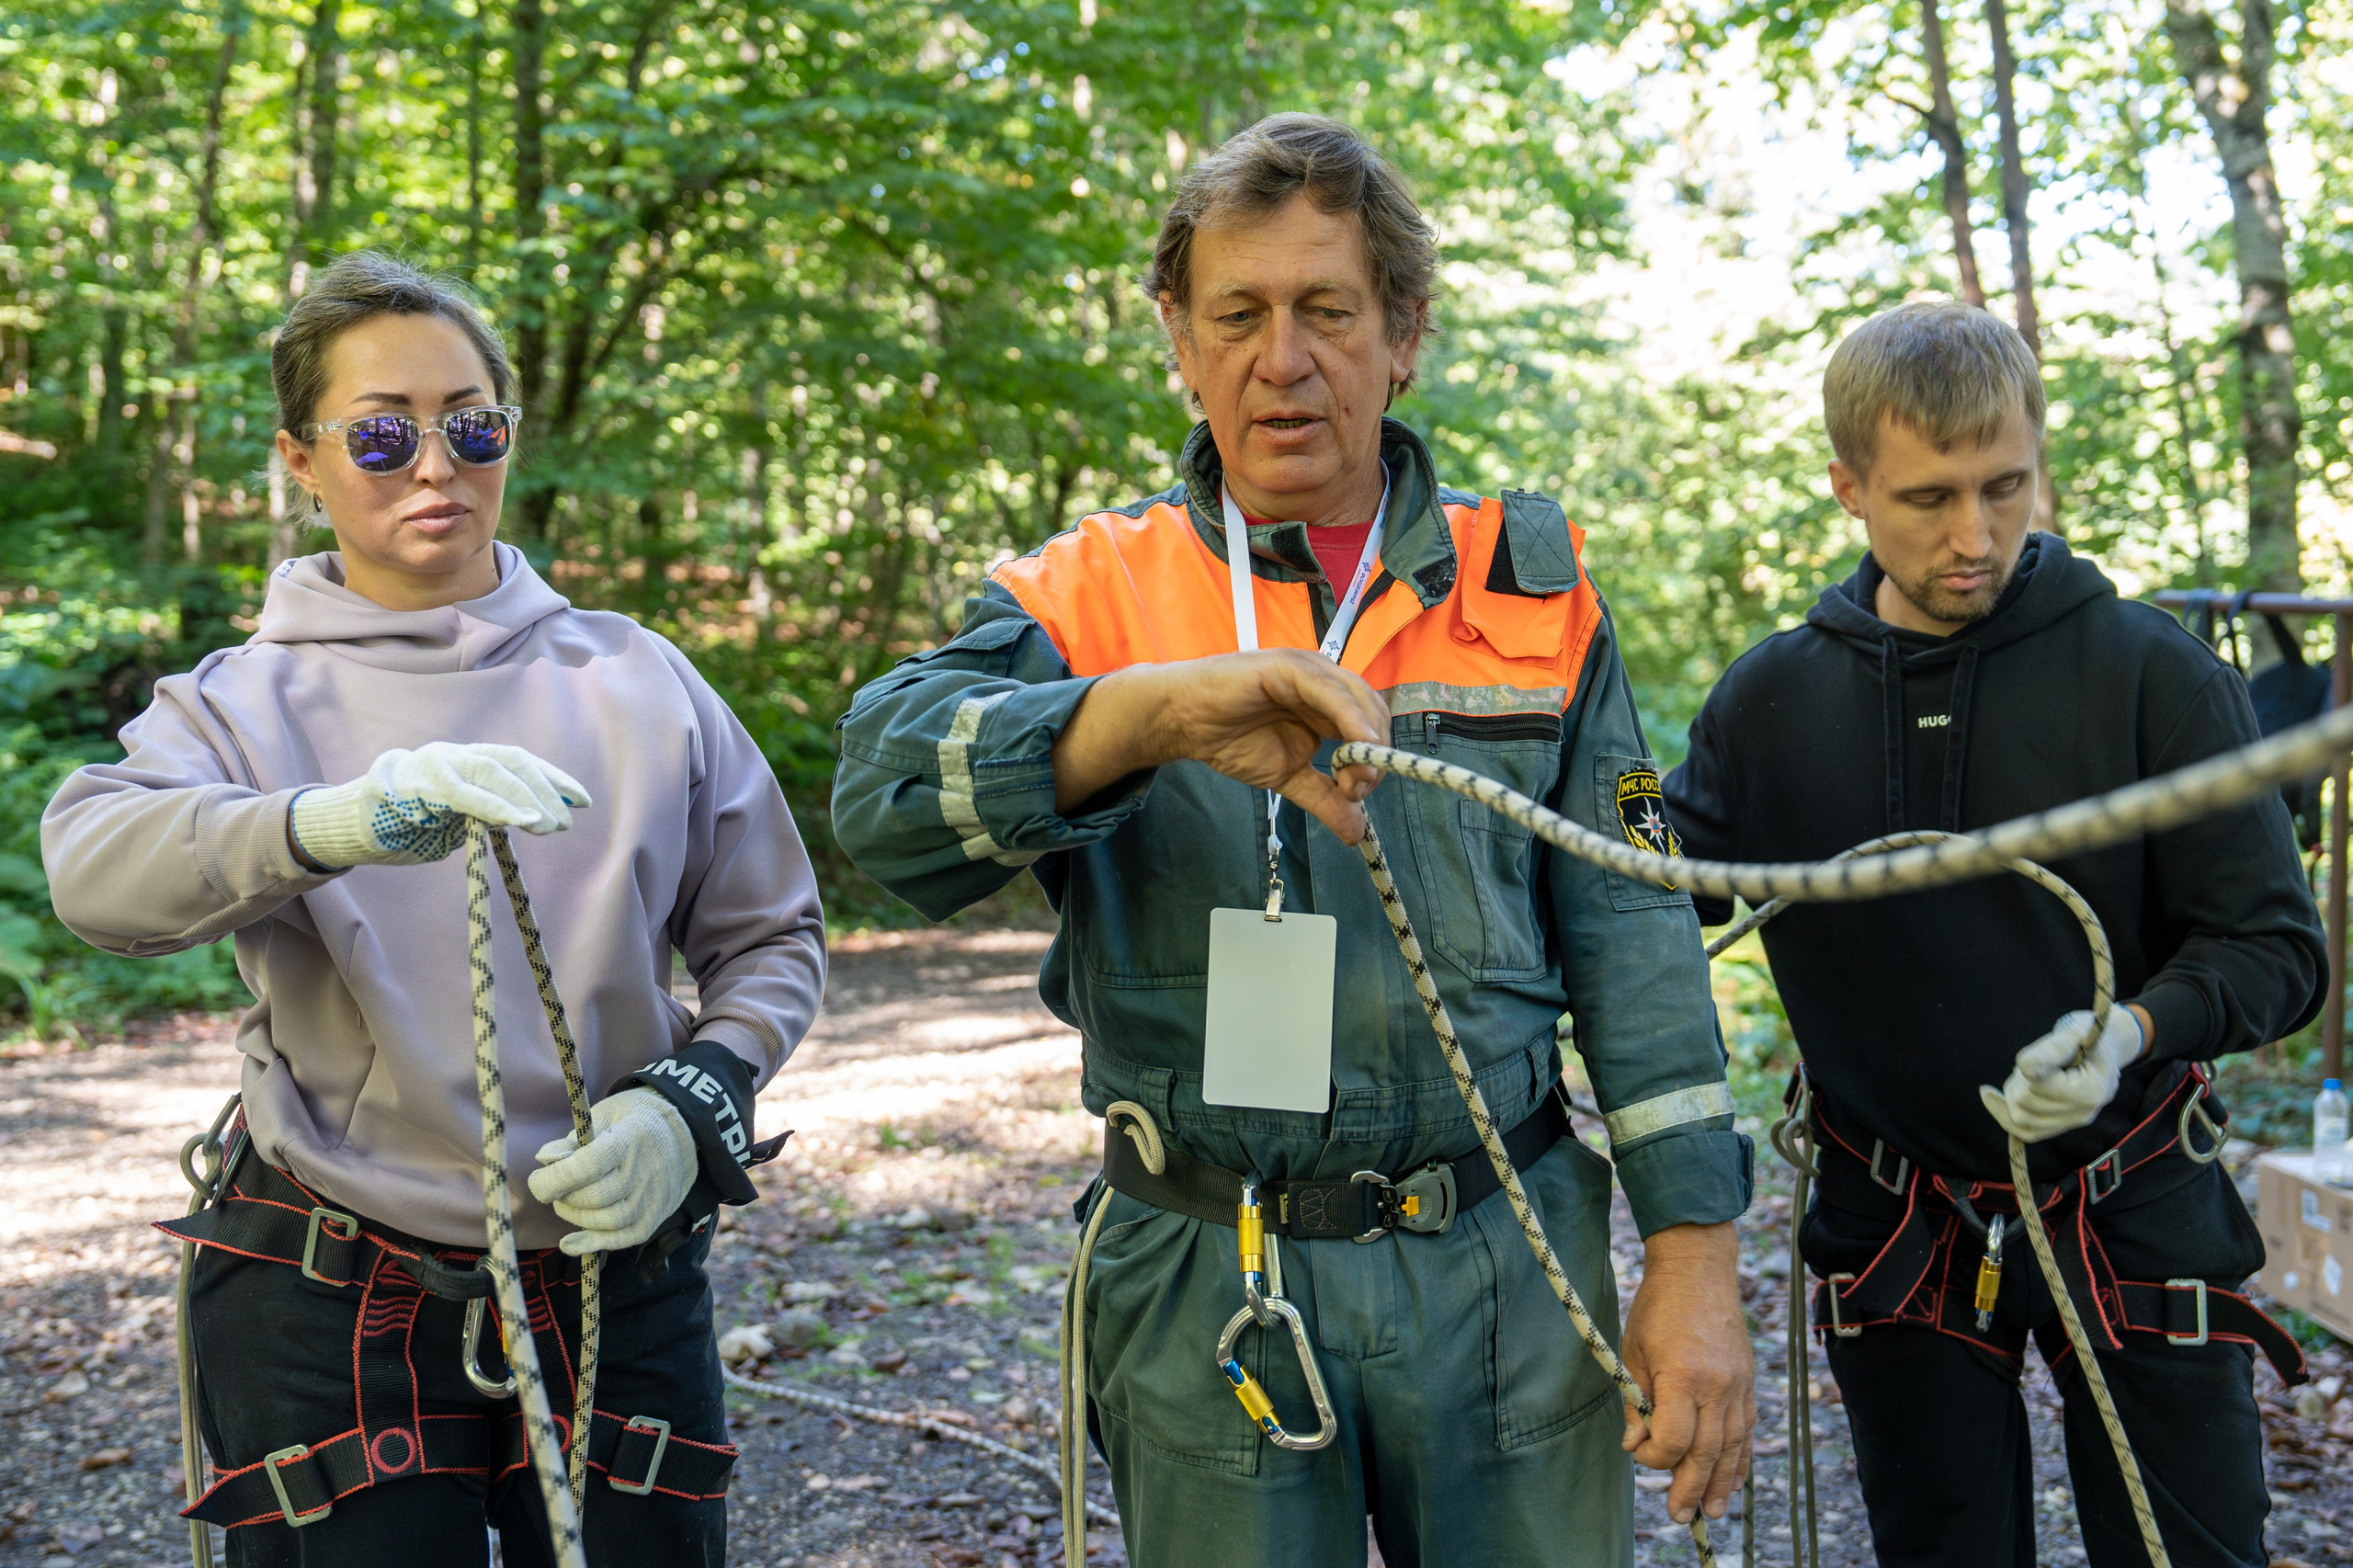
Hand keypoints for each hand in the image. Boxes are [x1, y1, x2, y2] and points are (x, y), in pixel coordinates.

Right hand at [289, 742, 589, 868]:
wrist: (348, 826)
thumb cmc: (408, 825)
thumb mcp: (458, 819)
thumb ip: (489, 812)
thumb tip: (534, 815)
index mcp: (467, 759)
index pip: (519, 760)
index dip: (553, 778)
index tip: (583, 801)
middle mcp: (454, 753)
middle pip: (510, 761)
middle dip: (543, 790)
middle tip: (564, 822)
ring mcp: (432, 762)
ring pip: (489, 769)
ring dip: (522, 797)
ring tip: (545, 824)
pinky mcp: (411, 782)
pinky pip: (459, 791)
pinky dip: (491, 804)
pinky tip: (514, 819)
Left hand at [526, 1089, 697, 1255]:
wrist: (683, 1135)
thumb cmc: (632, 1122)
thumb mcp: (604, 1116)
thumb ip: (573, 1139)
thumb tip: (544, 1159)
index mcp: (629, 1139)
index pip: (588, 1166)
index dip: (555, 1179)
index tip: (537, 1180)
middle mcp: (644, 1172)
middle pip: (594, 1197)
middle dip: (563, 1196)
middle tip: (553, 1188)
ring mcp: (651, 1199)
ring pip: (605, 1221)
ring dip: (575, 1216)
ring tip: (567, 1202)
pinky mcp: (653, 1220)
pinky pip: (620, 1240)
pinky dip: (591, 1243)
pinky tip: (569, 1243)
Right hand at [1051, 651, 1390, 842]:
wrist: (1183, 723)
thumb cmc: (1231, 739)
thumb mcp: (1287, 778)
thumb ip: (1323, 799)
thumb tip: (1357, 834)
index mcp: (1327, 704)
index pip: (1371, 725)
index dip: (1376, 759)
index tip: (1358, 794)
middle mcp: (1325, 682)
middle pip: (1374, 711)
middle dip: (1374, 755)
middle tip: (1354, 789)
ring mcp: (1309, 671)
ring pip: (1359, 699)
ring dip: (1366, 742)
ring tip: (1352, 778)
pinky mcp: (1289, 668)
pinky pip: (1331, 691)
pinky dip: (1351, 718)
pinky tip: (1356, 744)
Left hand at [1619, 1221, 1754, 1525]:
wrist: (1699, 1270)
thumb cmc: (1658, 1307)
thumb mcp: (1633, 1351)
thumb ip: (1636, 1401)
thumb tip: (1635, 1444)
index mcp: (1682, 1375)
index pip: (1674, 1438)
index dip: (1656, 1456)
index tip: (1641, 1453)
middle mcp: (1716, 1385)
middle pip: (1706, 1451)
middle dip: (1691, 1487)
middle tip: (1680, 1515)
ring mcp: (1738, 1385)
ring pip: (1732, 1446)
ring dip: (1722, 1483)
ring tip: (1712, 1511)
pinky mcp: (1748, 1383)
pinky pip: (1746, 1430)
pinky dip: (1740, 1458)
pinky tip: (1733, 1479)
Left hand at [1978, 1005, 2147, 1142]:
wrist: (2101, 1050)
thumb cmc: (2086, 1037)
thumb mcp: (2074, 1033)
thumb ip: (2052, 1048)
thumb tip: (2026, 1066)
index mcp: (2092, 1090)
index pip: (2040, 1084)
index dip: (2028, 1067)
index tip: (2026, 1059)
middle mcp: (2083, 1113)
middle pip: (2026, 1101)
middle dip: (2019, 1079)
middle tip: (2032, 1061)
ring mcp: (2070, 1123)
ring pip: (2020, 1118)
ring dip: (2012, 1093)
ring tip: (2025, 1076)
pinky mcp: (2057, 1127)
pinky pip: (2025, 1132)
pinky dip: (2004, 1115)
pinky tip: (1991, 1098)